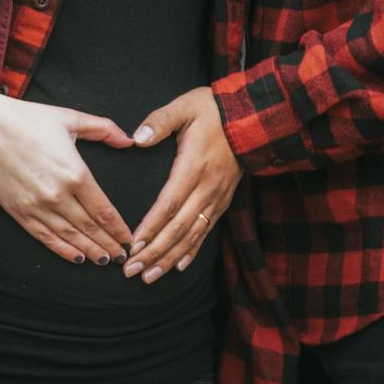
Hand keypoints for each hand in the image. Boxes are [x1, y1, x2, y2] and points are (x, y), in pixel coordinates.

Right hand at [0, 79, 134, 264]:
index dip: (119, 228)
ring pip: (70, 237)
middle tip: (123, 257)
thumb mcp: (70, 118)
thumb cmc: (26, 119)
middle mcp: (58, 194)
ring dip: (90, 251)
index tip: (130, 238)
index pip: (104, 210)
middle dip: (109, 245)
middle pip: (90, 228)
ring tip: (105, 261)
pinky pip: (46, 237)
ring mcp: (37, 206)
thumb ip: (103, 129)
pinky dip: (63, 250)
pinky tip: (76, 258)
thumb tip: (129, 140)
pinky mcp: (19, 211)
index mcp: (75, 173)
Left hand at [123, 87, 240, 283]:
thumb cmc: (213, 110)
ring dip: (169, 258)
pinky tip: (177, 267)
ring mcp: (216, 198)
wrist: (252, 117)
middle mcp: (206, 188)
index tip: (133, 245)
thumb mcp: (185, 106)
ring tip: (149, 277)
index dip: (150, 227)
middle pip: (178, 229)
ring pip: (191, 236)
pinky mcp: (222, 201)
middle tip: (131, 271)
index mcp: (193, 167)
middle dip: (153, 253)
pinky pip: (206, 231)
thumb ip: (160, 121)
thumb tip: (137, 138)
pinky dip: (192, 252)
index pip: (168, 204)